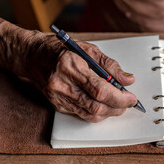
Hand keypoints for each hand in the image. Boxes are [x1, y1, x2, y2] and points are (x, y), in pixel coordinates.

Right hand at [18, 35, 136, 121]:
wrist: (31, 56)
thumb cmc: (59, 50)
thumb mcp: (87, 49)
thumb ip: (109, 65)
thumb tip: (127, 80)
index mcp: (70, 66)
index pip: (99, 89)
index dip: (119, 97)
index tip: (131, 98)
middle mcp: (62, 84)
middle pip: (96, 105)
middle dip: (117, 107)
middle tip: (129, 102)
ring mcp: (58, 97)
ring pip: (90, 114)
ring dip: (109, 112)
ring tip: (120, 105)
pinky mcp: (57, 105)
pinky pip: (82, 115)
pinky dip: (97, 113)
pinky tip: (105, 106)